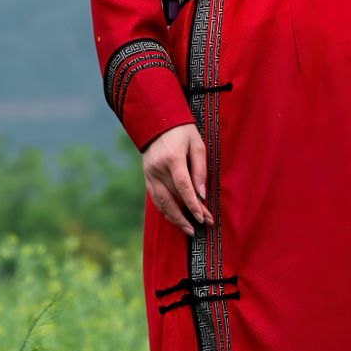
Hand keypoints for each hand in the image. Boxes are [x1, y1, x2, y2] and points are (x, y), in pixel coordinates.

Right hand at [142, 122, 209, 236]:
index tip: (203, 217)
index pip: (183, 187)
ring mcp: (150, 174)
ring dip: (175, 218)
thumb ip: (200, 168)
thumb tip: (202, 194)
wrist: (157, 121)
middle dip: (188, 214)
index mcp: (172, 158)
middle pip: (174, 198)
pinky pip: (155, 198)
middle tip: (202, 225)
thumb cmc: (182, 131)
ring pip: (161, 202)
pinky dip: (165, 210)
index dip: (193, 204)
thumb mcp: (197, 144)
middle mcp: (158, 168)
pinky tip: (175, 218)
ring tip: (188, 229)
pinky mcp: (146, 177)